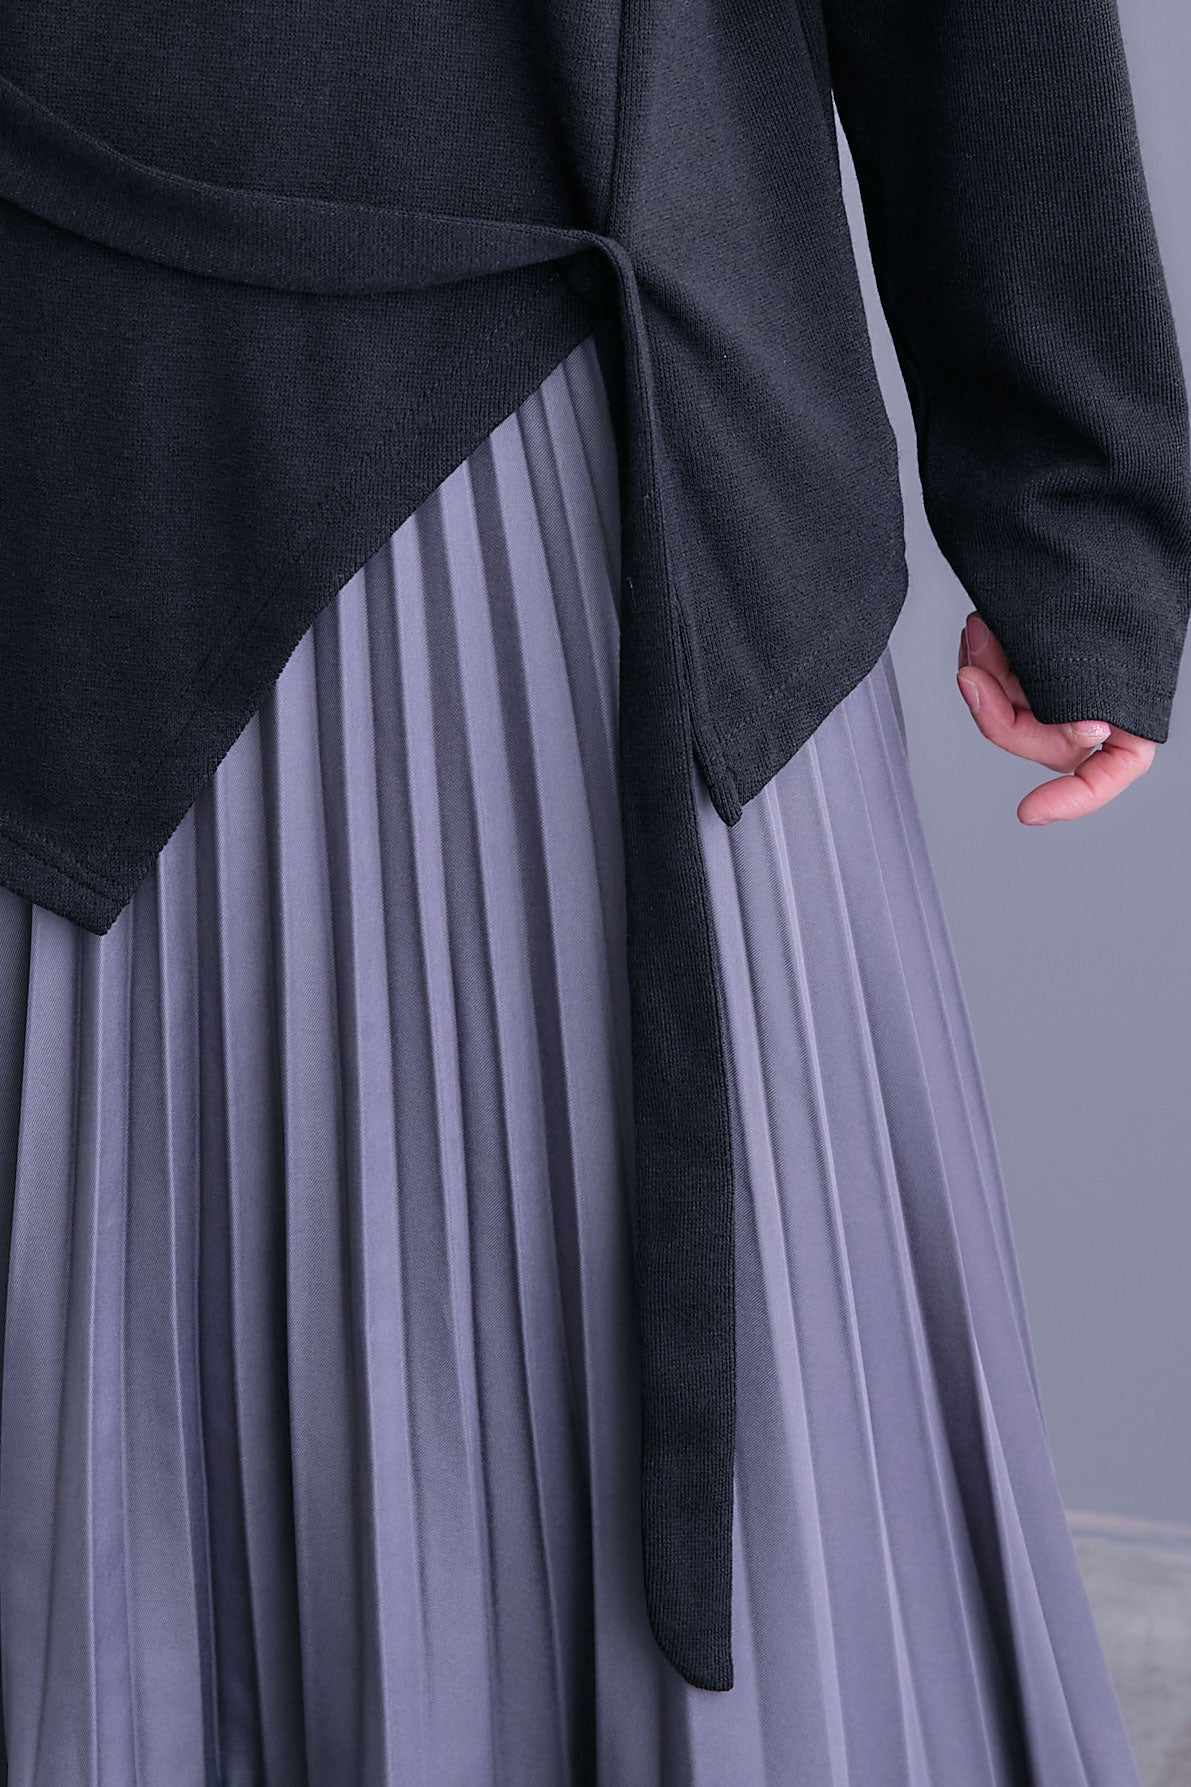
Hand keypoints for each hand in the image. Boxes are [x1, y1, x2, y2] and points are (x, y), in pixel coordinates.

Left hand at [956, 612, 1155, 823]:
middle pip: (1035, 740)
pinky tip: (977, 635)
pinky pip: (996, 683)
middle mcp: (1088, 713)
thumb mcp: (1110, 654)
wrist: (1092, 550)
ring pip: (1006, 708)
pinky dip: (982, 661)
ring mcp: (1054, 695)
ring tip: (979, 630)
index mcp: (1126, 719)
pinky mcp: (1024, 673)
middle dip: (997, 706)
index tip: (1028, 811)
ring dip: (983, 673)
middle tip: (974, 670)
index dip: (1071, 800)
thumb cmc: (1112, 598)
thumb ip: (1092, 699)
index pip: (1105, 776)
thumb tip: (1088, 732)